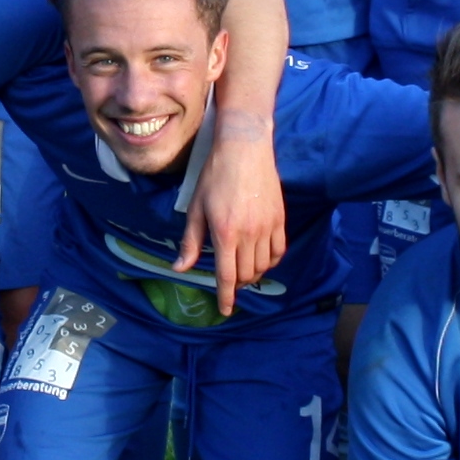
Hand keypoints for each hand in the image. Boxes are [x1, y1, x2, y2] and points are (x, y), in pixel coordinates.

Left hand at [179, 120, 286, 319]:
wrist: (245, 149)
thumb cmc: (214, 176)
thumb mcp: (196, 208)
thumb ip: (190, 241)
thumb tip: (180, 268)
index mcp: (225, 233)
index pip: (226, 275)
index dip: (226, 297)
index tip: (226, 310)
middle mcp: (249, 234)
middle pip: (246, 274)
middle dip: (237, 284)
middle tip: (229, 282)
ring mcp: (267, 227)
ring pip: (263, 265)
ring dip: (252, 274)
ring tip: (243, 271)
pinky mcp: (280, 219)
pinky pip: (279, 251)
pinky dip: (270, 261)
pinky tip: (261, 259)